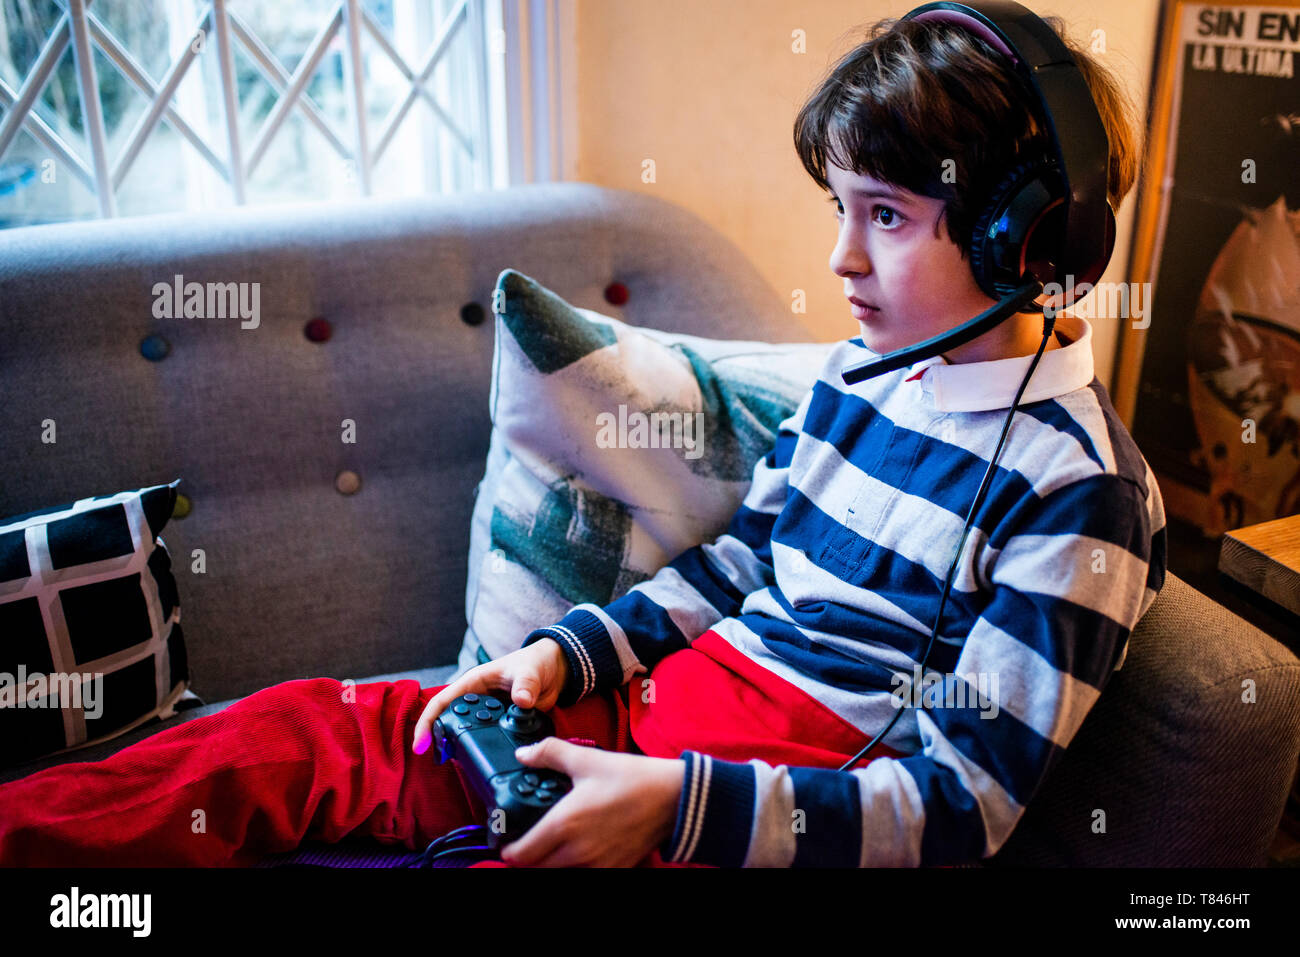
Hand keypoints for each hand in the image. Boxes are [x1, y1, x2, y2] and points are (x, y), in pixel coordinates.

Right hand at [411, 638, 568, 754]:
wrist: (556, 671)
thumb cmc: (537, 662)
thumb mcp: (530, 671)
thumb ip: (525, 684)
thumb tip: (522, 700)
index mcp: (474, 683)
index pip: (442, 702)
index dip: (428, 722)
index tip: (420, 744)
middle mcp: (478, 700)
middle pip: (451, 722)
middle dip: (441, 740)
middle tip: (437, 759)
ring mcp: (491, 714)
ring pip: (469, 734)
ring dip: (461, 748)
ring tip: (458, 764)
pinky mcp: (504, 725)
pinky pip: (490, 740)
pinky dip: (484, 751)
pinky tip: (482, 764)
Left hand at [499, 739, 684, 866]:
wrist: (674, 798)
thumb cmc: (632, 779)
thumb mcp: (587, 759)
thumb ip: (550, 754)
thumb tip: (525, 755)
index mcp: (564, 824)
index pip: (520, 856)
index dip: (508, 850)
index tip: (507, 840)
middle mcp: (577, 852)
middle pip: (536, 869)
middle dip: (528, 857)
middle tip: (528, 839)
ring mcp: (597, 864)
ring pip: (559, 872)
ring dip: (551, 861)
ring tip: (554, 840)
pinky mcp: (614, 869)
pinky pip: (584, 873)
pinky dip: (576, 864)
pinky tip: (580, 845)